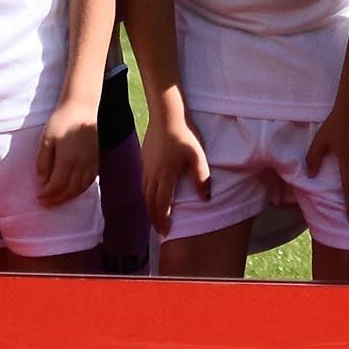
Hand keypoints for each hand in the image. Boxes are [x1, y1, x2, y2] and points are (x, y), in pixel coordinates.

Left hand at [33, 94, 99, 204]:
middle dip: (57, 200)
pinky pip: (90, 180)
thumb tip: (42, 180)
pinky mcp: (96, 158)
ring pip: (81, 187)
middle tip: (46, 203)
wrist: (82, 108)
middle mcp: (81, 164)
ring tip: (59, 199)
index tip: (38, 197)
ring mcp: (90, 162)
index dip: (47, 194)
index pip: (57, 185)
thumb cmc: (61, 121)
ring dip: (69, 197)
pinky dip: (82, 189)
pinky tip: (75, 190)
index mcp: (67, 159)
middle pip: (70, 190)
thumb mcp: (46, 139)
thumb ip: (44, 161)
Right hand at [140, 96, 210, 234]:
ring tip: (155, 217)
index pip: (161, 204)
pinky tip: (151, 196)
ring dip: (149, 208)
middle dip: (154, 218)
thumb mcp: (198, 156)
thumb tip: (206, 198)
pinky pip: (142, 183)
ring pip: (144, 193)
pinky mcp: (144, 160)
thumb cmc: (185, 135)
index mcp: (165, 176)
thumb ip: (202, 178)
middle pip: (149, 202)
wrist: (166, 116)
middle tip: (159, 231)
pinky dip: (146, 195)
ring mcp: (146, 167)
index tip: (166, 232)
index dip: (163, 219)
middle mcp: (152, 174)